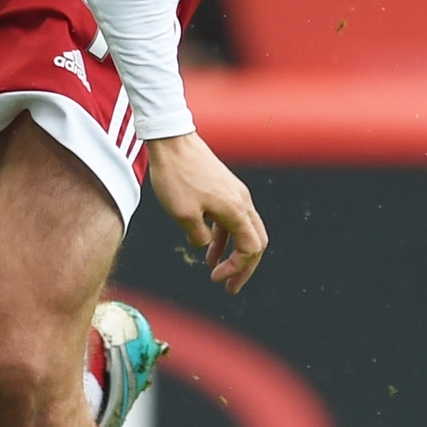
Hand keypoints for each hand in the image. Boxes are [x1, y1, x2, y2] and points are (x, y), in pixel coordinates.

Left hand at [145, 134, 266, 292]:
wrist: (171, 140)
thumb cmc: (175, 176)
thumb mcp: (182, 214)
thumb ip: (198, 236)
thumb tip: (204, 244)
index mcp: (236, 209)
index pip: (250, 249)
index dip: (237, 269)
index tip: (215, 279)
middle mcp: (242, 201)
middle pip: (256, 242)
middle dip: (244, 267)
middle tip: (230, 286)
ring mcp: (235, 193)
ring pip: (244, 230)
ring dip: (233, 252)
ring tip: (214, 271)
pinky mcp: (224, 187)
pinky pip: (231, 218)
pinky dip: (224, 236)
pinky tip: (207, 246)